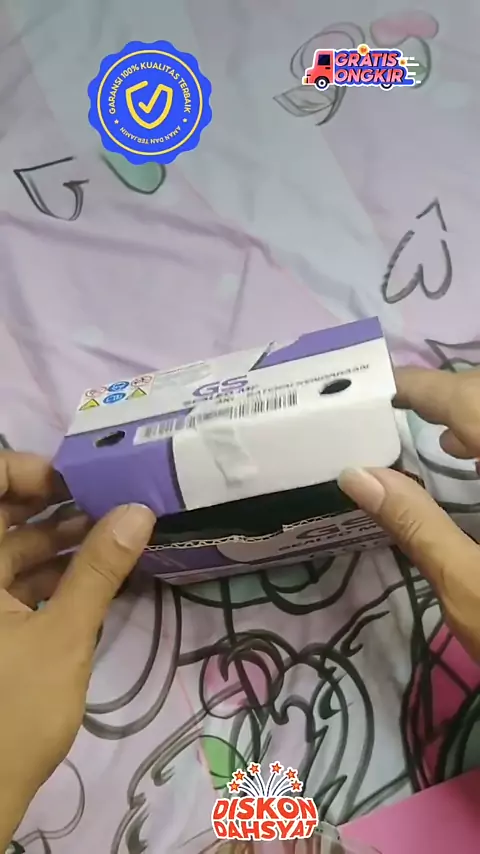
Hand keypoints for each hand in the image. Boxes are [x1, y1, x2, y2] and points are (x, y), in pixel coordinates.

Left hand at [0, 452, 154, 848]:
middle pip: (2, 519)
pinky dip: (54, 575)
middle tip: (109, 500)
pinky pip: (17, 584)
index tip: (75, 478)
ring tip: (116, 534)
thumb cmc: (13, 713)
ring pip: (13, 552)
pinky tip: (99, 574)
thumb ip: (99, 570)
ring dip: (61, 540)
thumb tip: (139, 511)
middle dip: (53, 504)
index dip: (21, 471)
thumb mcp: (62, 637)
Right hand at [338, 367, 479, 662]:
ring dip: (477, 414)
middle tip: (400, 412)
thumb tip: (357, 474)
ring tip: (440, 436)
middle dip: (452, 395)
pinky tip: (473, 458)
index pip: (471, 402)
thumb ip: (416, 522)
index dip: (424, 386)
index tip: (379, 386)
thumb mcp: (470, 588)